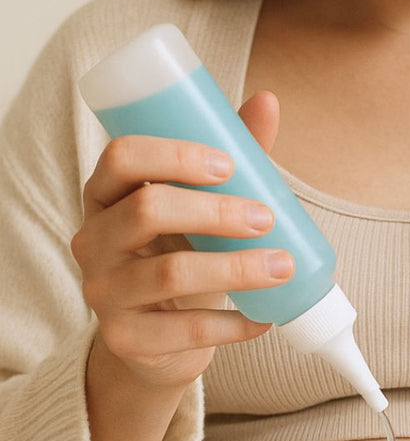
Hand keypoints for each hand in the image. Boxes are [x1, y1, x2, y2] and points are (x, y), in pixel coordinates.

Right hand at [71, 90, 291, 390]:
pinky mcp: (125, 339)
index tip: (228, 164)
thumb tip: (268, 101)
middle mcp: (94, 240)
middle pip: (147, 211)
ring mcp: (104, 292)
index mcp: (109, 195)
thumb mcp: (201, 206)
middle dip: (216, 211)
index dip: (174, 155)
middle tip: (265, 217)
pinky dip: (233, 324)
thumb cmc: (181, 253)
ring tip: (283, 266)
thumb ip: (231, 158)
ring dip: (236, 268)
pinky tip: (265, 320)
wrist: (157, 338)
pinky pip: (183, 331)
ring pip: (168, 273)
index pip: (122, 158)